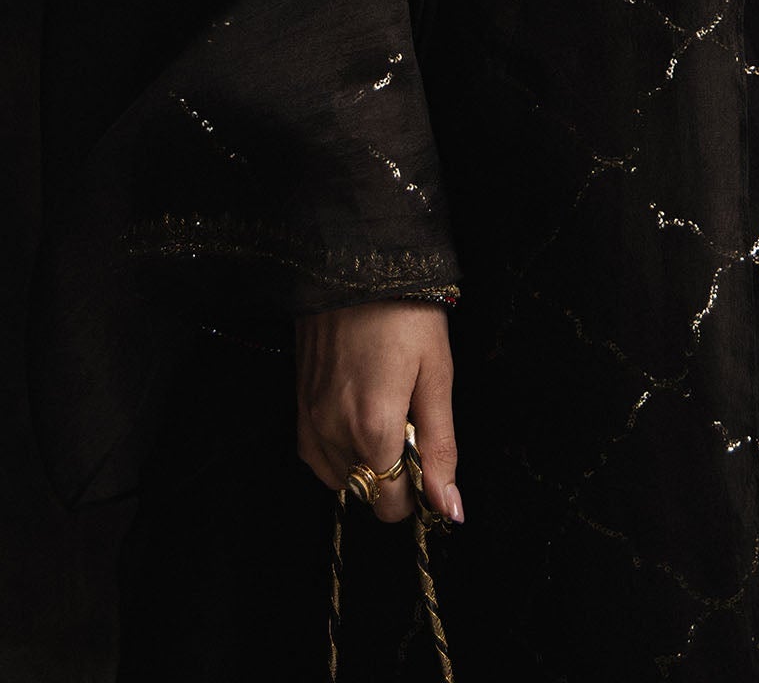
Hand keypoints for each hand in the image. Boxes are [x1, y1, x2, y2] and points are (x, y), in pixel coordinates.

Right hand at [295, 301, 462, 525]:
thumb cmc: (406, 312)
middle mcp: (332, 433)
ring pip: (341, 478)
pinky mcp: (297, 405)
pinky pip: (317, 456)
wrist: (356, 263)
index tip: (428, 458)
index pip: (391, 506)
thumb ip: (440, 447)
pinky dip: (340, 449)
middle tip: (410, 423)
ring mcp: (309, 421)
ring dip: (366, 461)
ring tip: (385, 412)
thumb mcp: (437, 374)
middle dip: (393, 472)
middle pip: (366, 492)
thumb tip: (449, 508)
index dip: (417, 490)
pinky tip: (358, 412)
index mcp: (372, 428)